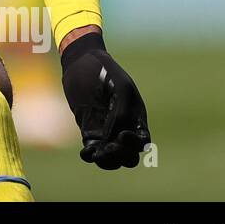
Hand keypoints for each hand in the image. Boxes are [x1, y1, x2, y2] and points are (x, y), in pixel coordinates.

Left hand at [60, 32, 150, 168]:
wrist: (82, 63)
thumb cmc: (106, 72)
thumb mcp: (121, 89)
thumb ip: (123, 113)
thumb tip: (114, 137)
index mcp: (136, 118)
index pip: (142, 142)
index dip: (135, 145)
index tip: (122, 134)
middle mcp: (123, 127)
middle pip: (128, 155)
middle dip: (121, 156)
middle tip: (109, 147)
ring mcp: (106, 130)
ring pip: (112, 157)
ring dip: (107, 160)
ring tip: (97, 154)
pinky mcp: (89, 130)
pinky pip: (93, 150)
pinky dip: (91, 156)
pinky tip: (87, 152)